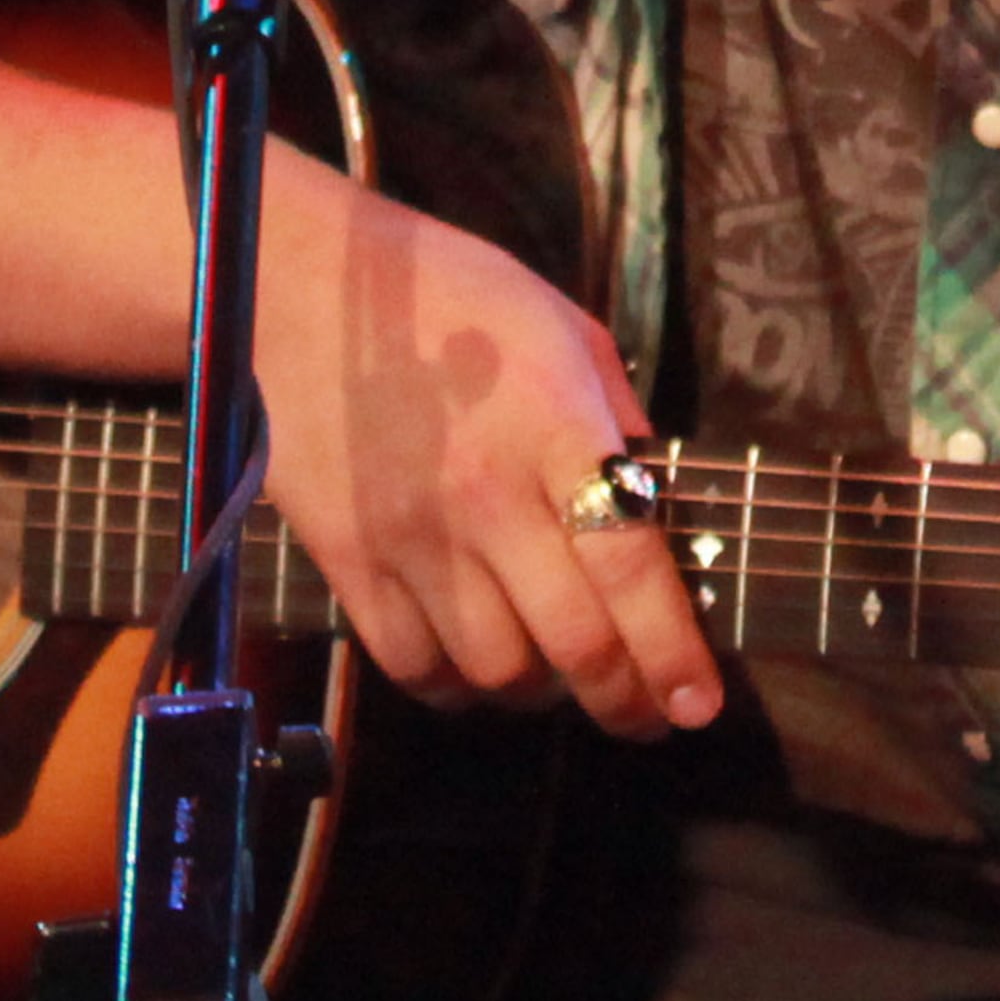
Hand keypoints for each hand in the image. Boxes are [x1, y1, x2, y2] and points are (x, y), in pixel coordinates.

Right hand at [254, 159, 716, 743]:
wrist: (300, 286)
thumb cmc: (446, 295)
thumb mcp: (562, 328)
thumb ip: (618, 419)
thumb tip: (658, 509)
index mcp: (555, 427)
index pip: (631, 569)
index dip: (673, 653)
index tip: (699, 704)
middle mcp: (487, 494)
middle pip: (574, 644)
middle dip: (626, 701)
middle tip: (646, 714)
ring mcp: (412, 536)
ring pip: (496, 671)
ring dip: (541, 691)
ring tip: (558, 673)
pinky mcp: (349, 559)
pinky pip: (413, 666)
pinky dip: (456, 688)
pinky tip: (478, 664)